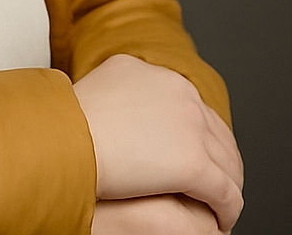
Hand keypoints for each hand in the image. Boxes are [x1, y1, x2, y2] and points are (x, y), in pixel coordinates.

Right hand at [73, 55, 242, 230]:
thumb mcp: (99, 85)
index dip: (195, 133)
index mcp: (157, 74)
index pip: (192, 105)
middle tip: (214, 180)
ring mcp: (191, 126)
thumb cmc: (71, 119)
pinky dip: (226, 208)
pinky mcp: (195, 163)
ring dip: (225, 184)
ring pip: (226, 162)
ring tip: (219, 204)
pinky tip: (220, 219)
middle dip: (216, 157)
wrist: (66, 136)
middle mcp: (180, 93)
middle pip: (215, 131)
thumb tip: (124, 102)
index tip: (191, 152)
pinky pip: (225, 192)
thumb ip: (123, 92)